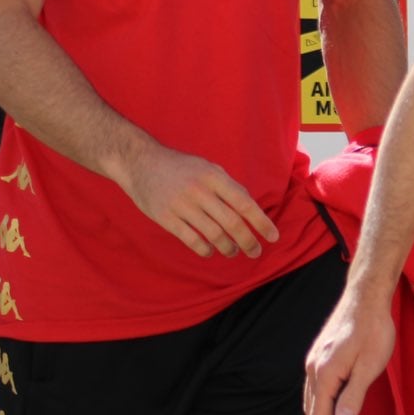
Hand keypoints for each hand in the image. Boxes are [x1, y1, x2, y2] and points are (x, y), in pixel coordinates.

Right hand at [115, 145, 277, 256]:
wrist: (140, 162)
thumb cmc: (180, 167)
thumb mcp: (208, 168)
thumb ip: (228, 187)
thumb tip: (250, 209)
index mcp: (214, 177)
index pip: (245, 203)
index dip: (261, 222)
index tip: (273, 237)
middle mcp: (200, 191)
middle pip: (232, 223)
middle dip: (248, 241)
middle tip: (256, 252)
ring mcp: (181, 205)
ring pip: (213, 235)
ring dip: (228, 248)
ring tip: (233, 252)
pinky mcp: (165, 218)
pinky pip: (191, 240)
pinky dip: (205, 249)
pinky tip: (211, 251)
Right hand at [303, 284, 396, 414]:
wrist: (366, 297)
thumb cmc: (374, 329)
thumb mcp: (370, 365)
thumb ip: (355, 395)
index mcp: (325, 374)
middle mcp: (313, 368)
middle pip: (312, 412)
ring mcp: (315, 360)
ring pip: (311, 401)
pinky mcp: (321, 355)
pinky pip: (315, 388)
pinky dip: (319, 407)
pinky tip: (328, 412)